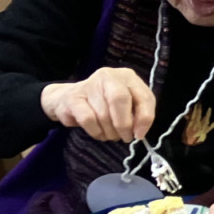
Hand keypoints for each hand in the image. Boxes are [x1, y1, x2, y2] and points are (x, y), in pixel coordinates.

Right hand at [41, 67, 155, 141]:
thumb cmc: (105, 104)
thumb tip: (139, 132)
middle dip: (124, 124)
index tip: (140, 134)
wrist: (68, 99)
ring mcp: (89, 85)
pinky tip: (98, 133)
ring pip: (103, 113)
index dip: (144, 118)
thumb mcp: (127, 105)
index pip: (144, 96)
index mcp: (127, 76)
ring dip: (109, 132)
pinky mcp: (72, 97)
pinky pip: (88, 119)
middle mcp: (109, 76)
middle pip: (120, 100)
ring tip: (110, 135)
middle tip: (124, 137)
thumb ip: (138, 114)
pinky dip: (95, 131)